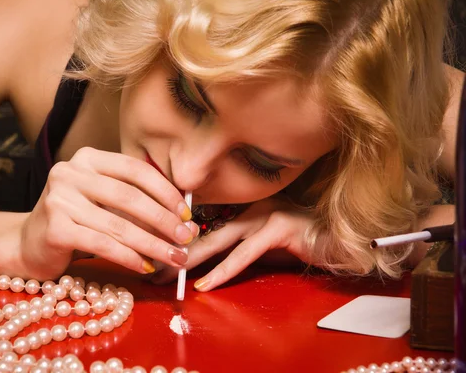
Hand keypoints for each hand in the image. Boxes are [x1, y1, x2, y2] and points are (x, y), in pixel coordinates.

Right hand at [19, 147, 198, 279]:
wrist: (27, 244)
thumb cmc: (75, 221)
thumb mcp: (101, 199)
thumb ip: (134, 199)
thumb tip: (183, 218)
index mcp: (87, 158)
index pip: (135, 169)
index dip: (166, 191)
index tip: (187, 213)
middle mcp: (70, 173)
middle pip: (130, 197)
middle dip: (164, 220)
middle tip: (186, 238)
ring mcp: (59, 200)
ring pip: (120, 225)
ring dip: (154, 245)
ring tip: (175, 258)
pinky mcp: (55, 229)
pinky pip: (104, 245)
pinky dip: (131, 258)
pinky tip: (147, 267)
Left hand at [150, 198, 314, 290]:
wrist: (340, 240)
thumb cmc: (300, 244)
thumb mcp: (260, 246)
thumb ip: (235, 248)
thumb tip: (202, 264)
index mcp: (242, 208)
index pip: (202, 224)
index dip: (177, 240)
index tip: (154, 257)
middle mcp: (249, 207)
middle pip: (203, 231)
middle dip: (175, 251)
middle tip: (151, 271)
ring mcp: (264, 214)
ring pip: (218, 239)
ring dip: (191, 260)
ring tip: (169, 276)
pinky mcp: (278, 228)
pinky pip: (244, 253)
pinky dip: (223, 270)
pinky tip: (206, 283)